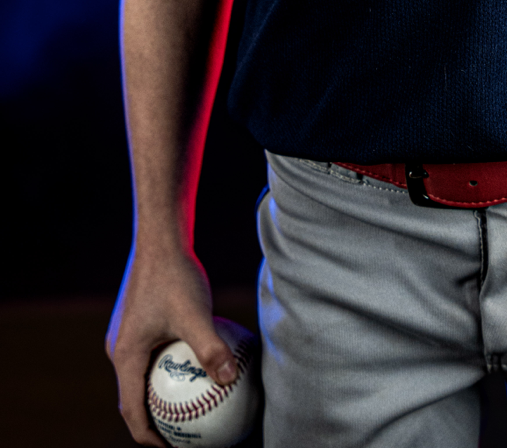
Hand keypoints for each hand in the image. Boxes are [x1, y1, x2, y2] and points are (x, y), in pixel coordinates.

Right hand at [106, 245, 237, 444]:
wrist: (160, 236)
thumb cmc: (174, 274)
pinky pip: (151, 354)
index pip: (131, 410)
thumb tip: (229, 378)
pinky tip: (197, 363)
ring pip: (142, 374)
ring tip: (190, 406)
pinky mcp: (138, 319)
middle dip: (154, 421)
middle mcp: (120, 347)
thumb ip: (210, 348)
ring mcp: (127, 333)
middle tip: (182, 433)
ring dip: (160, 395)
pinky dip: (167, 368)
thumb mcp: (195, 314)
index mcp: (125, 355)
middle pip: (133, 396)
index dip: (149, 436)